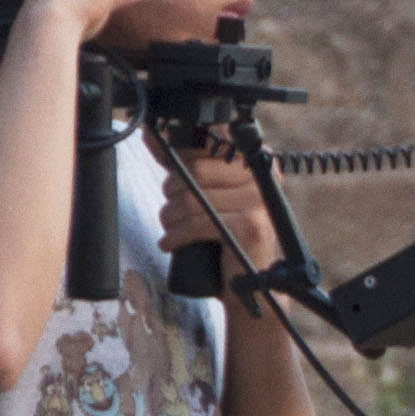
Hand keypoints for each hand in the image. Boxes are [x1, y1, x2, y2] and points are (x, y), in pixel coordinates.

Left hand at [154, 137, 283, 292]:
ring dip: (170, 217)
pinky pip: (198, 222)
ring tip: (172, 227)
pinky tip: (171, 242)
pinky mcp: (250, 226)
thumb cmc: (224, 233)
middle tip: (172, 210)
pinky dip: (176, 235)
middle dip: (172, 192)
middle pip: (196, 170)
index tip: (167, 166)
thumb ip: (183, 161)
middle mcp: (262, 176)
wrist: (249, 281)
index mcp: (255, 159)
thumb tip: (152, 134)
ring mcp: (259, 200)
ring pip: (193, 198)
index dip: (180, 156)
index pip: (209, 142)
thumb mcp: (205, 191)